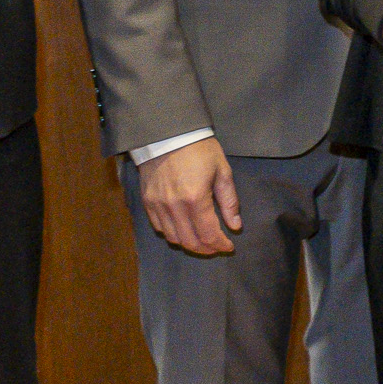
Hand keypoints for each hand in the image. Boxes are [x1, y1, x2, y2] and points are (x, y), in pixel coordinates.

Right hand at [137, 136, 240, 256]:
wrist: (167, 134)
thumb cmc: (199, 149)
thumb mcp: (222, 171)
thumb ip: (229, 201)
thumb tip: (235, 226)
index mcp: (196, 198)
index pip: (209, 234)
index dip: (221, 245)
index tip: (229, 246)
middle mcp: (174, 206)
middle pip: (190, 242)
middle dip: (206, 249)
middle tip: (217, 247)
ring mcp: (158, 205)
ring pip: (173, 238)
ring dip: (189, 244)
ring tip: (202, 240)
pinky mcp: (147, 202)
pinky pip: (159, 227)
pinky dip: (173, 234)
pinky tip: (184, 229)